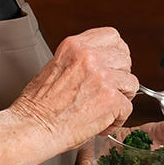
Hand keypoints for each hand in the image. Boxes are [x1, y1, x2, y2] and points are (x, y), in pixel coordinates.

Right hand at [10, 28, 135, 152]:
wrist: (32, 128)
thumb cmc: (37, 106)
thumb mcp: (55, 67)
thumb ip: (79, 61)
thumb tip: (101, 65)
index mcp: (75, 46)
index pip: (113, 37)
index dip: (116, 54)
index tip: (113, 66)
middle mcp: (90, 57)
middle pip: (126, 59)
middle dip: (120, 78)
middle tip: (107, 92)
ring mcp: (102, 77)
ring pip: (132, 83)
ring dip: (121, 99)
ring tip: (104, 109)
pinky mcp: (110, 99)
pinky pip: (128, 108)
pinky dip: (117, 119)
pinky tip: (102, 123)